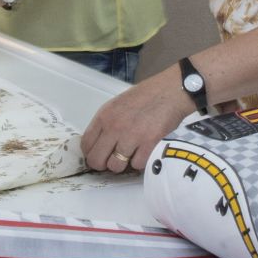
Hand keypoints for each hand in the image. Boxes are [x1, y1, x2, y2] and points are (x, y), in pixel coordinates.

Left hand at [79, 70, 193, 174]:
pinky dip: (141, 161)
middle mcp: (114, 127)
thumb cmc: (146, 96)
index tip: (98, 155)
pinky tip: (145, 150)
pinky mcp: (149, 144)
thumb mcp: (117, 104)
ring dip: (123, 164)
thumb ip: (106, 123)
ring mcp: (131, 136)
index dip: (91, 154)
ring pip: (116, 166)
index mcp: (104, 115)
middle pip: (96, 160)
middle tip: (112, 160)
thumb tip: (99, 145)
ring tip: (131, 154)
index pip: (86, 144)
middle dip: (103, 164)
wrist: (171, 91)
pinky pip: (137, 165)